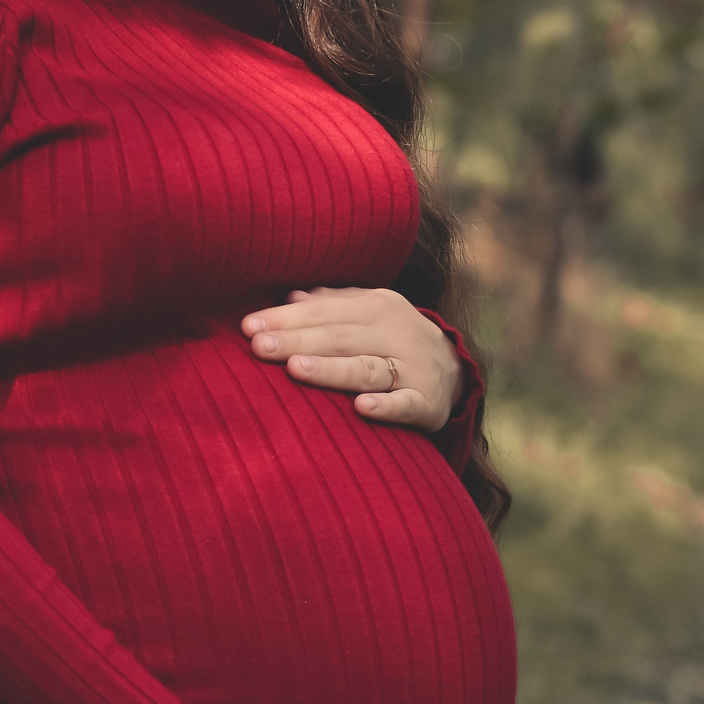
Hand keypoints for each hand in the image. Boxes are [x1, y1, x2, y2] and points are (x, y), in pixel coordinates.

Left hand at [241, 287, 462, 431]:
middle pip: (340, 337)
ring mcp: (412, 369)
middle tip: (259, 347)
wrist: (455, 372)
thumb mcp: (369, 314)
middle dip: (297, 341)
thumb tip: (292, 295)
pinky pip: (405, 404)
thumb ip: (333, 304)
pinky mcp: (427, 402)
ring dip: (332, 369)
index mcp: (377, 307)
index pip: (325, 311)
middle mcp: (396, 333)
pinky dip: (386, 406)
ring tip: (295, 369)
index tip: (248, 327)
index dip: (286, 318)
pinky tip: (362, 408)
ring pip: (367, 368)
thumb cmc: (394, 341)